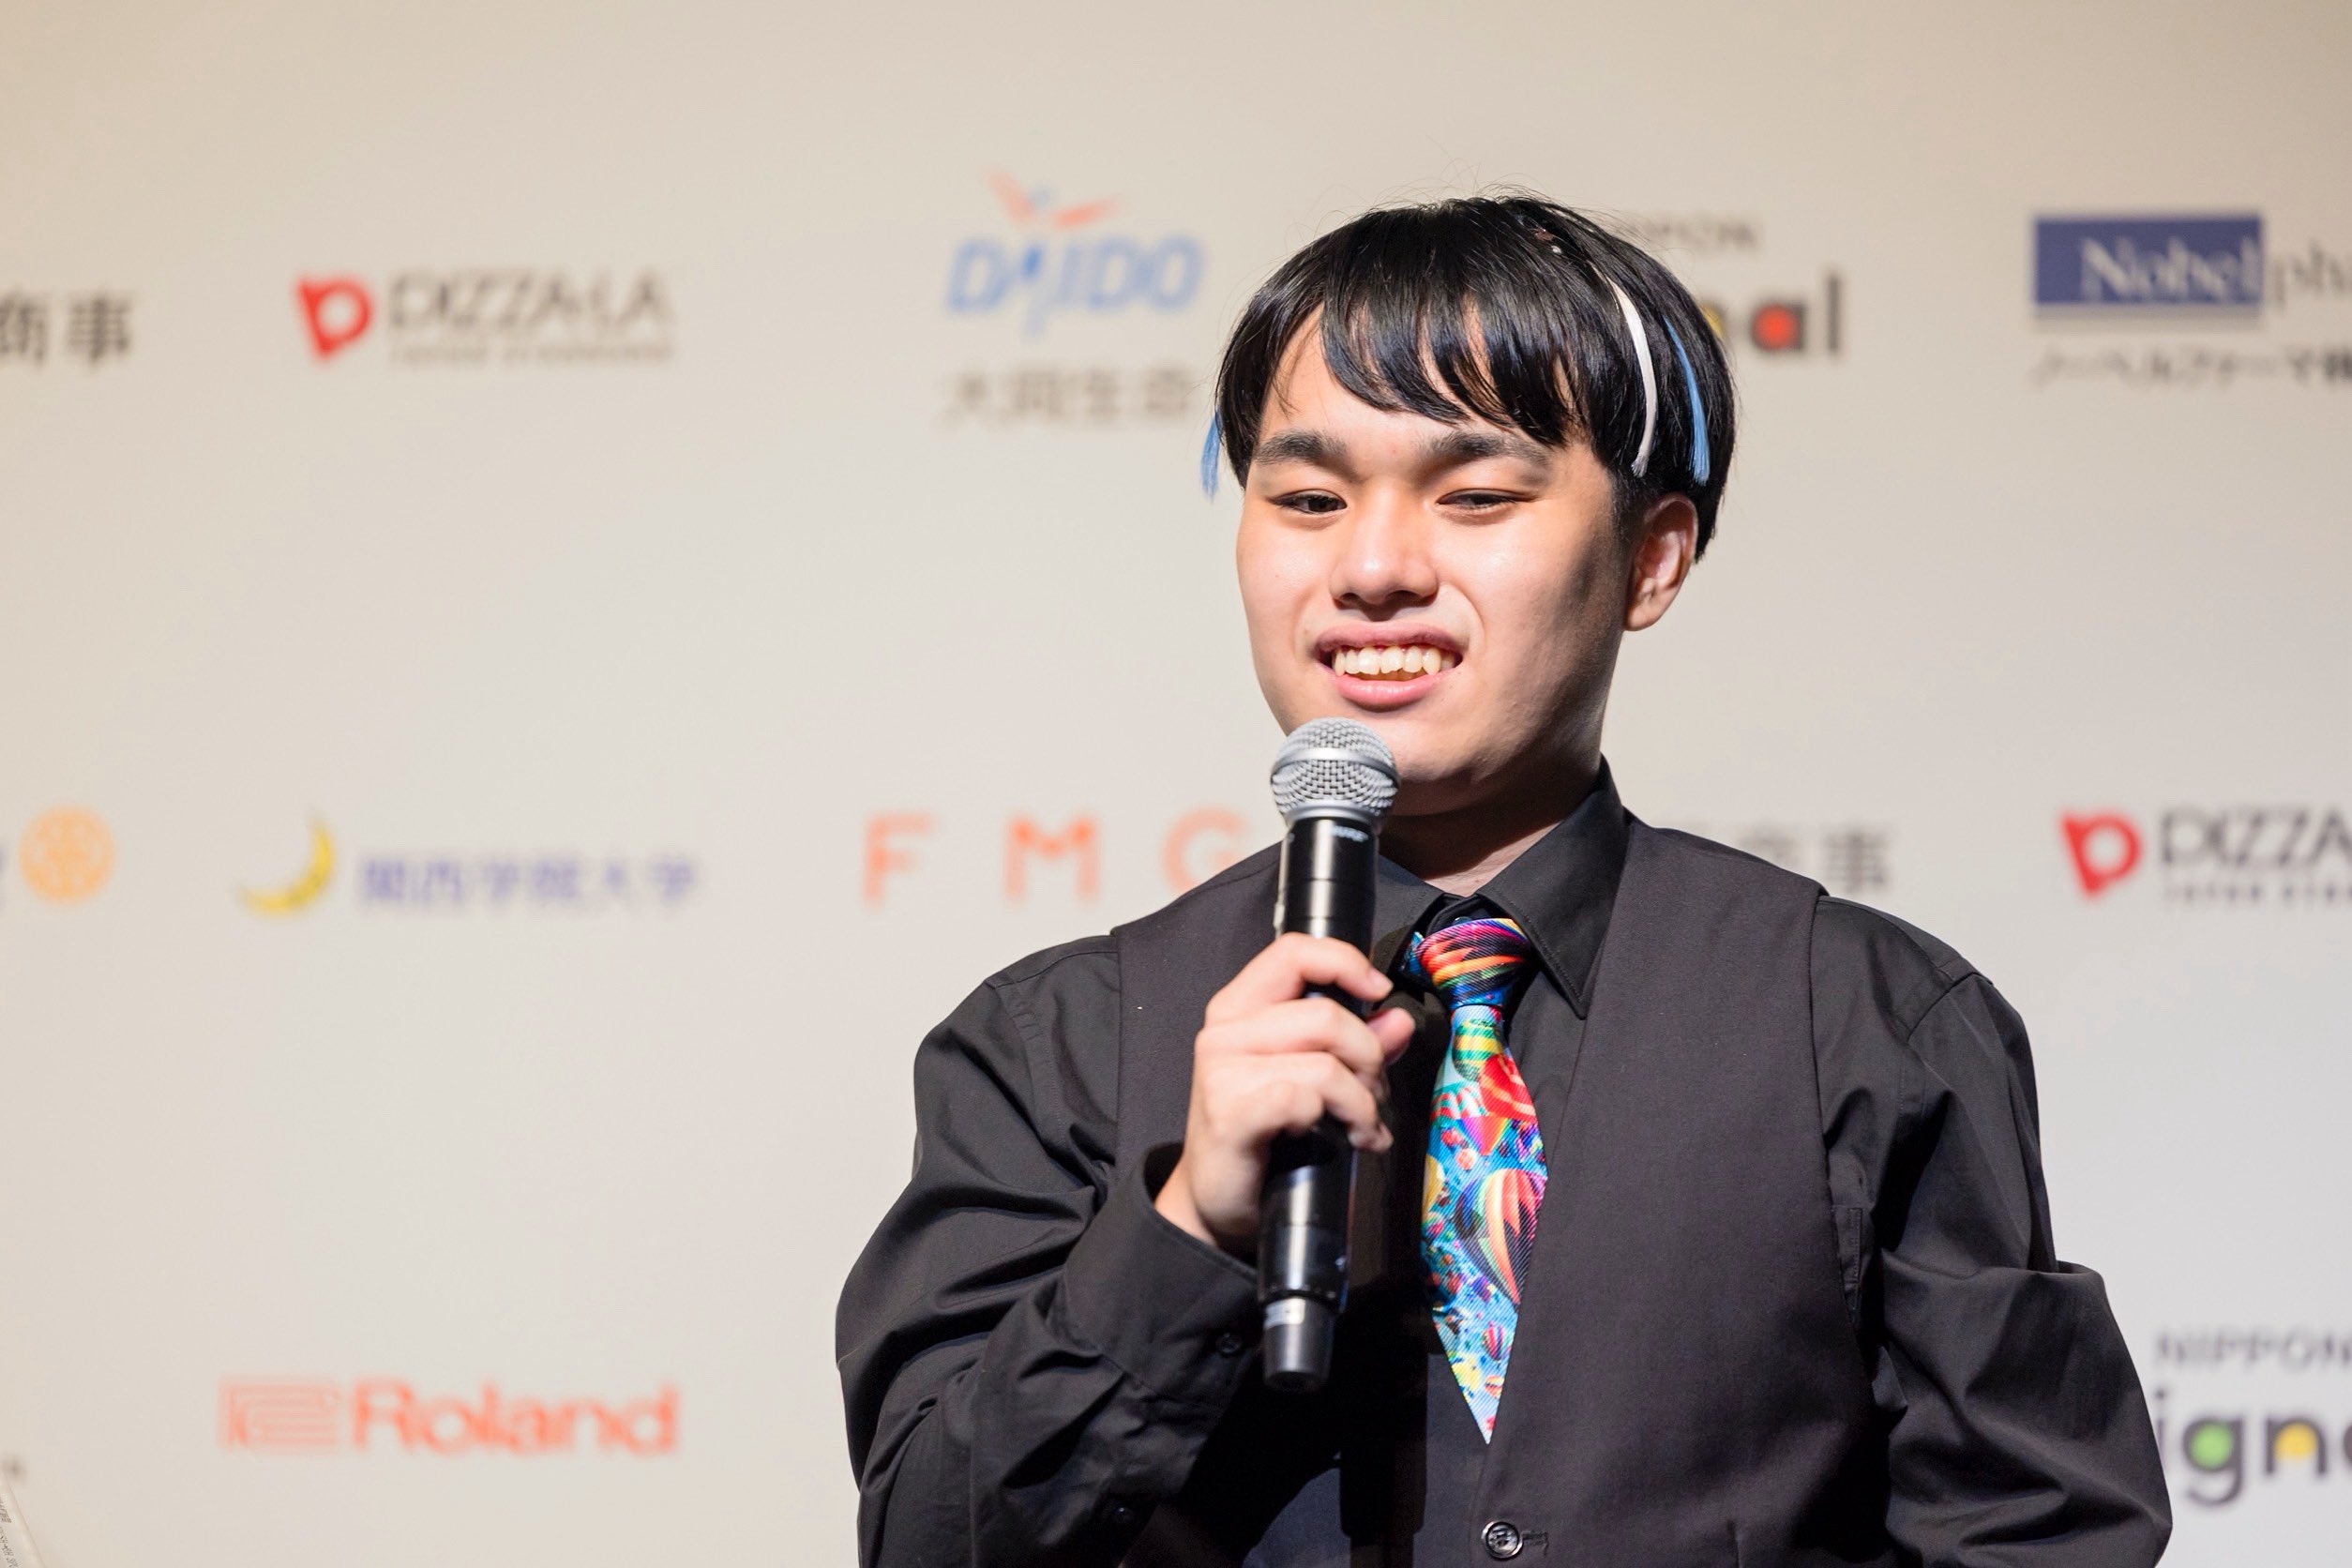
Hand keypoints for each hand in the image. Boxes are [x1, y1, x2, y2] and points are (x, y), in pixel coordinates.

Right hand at [1154, 932, 1417, 1256]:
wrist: (1214, 1203)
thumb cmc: (1263, 1135)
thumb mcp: (1312, 1080)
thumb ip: (1355, 1044)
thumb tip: (1397, 1018)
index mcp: (1240, 1008)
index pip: (1293, 952)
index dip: (1344, 962)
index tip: (1377, 992)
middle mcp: (1225, 1031)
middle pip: (1325, 1016)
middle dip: (1369, 1058)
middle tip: (1374, 1095)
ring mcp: (1221, 1071)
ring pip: (1325, 1064)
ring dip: (1362, 1102)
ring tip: (1364, 1127)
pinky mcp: (1228, 1114)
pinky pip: (1304, 1099)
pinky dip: (1338, 1121)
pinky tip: (1342, 1142)